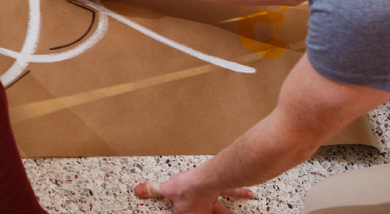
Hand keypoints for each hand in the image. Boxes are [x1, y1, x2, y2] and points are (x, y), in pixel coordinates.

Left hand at [133, 173, 256, 213]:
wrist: (206, 179)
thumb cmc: (188, 187)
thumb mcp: (166, 189)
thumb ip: (153, 190)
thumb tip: (138, 190)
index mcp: (189, 213)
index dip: (184, 211)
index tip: (189, 211)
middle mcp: (203, 209)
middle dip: (216, 212)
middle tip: (220, 212)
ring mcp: (213, 201)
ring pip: (223, 210)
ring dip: (229, 212)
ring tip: (237, 207)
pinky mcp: (221, 189)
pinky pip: (233, 191)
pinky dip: (242, 192)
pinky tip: (250, 193)